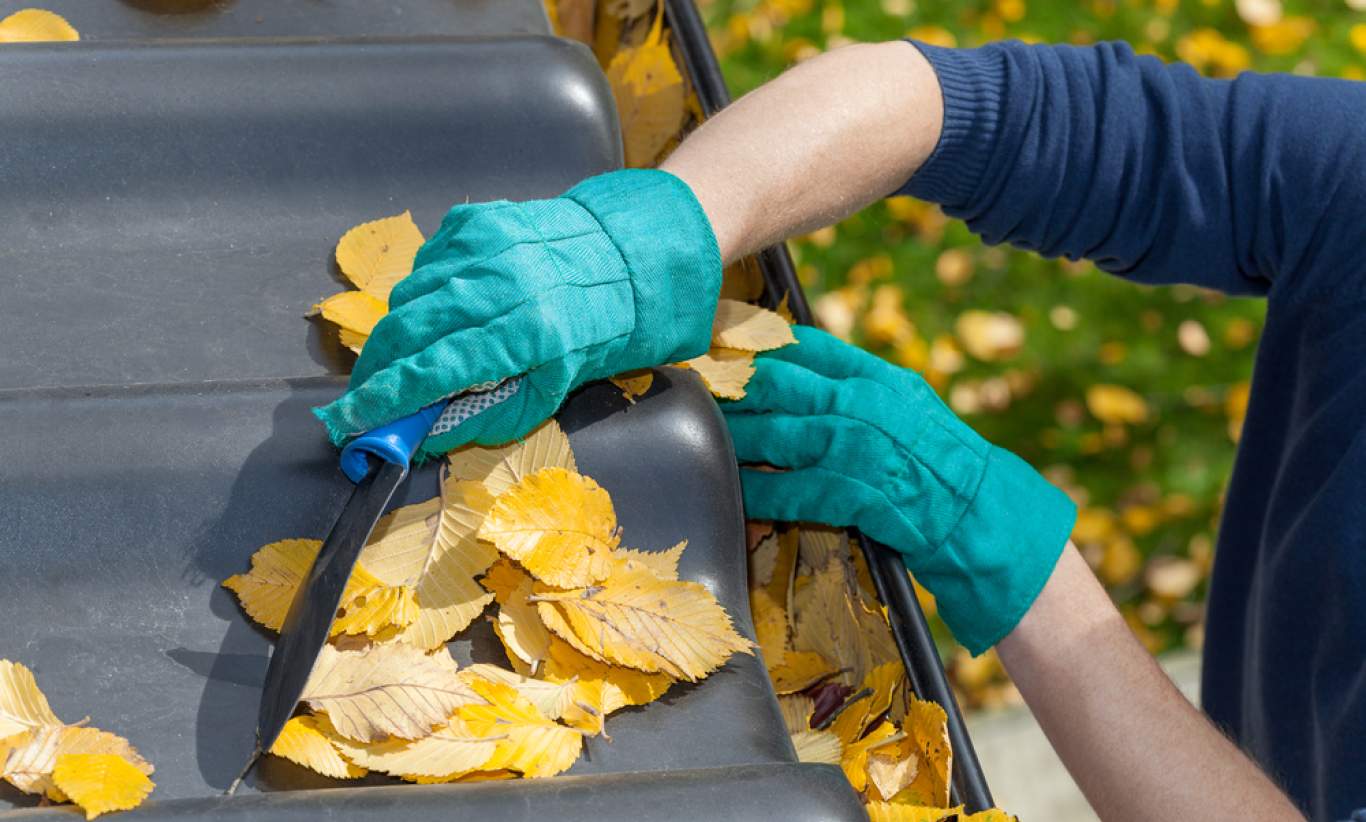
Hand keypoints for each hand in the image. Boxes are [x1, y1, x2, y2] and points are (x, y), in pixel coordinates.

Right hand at [314, 169, 720, 457]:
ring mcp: (483, 245)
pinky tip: (446, 307)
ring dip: (399, 333)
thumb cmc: (589, 335)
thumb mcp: (548, 393)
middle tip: (363, 395)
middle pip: (406, 330)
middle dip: (375, 370)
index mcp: (524, 334)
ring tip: (410, 355)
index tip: (349, 421)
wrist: (619, 259)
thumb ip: (483, 417)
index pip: (432, 371)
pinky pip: (426, 264)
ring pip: (408, 296)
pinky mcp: (474, 220)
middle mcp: (498, 284)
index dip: (383, 400)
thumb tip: (420, 437)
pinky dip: (424, 292)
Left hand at [721, 325, 1075, 653]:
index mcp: (878, 377)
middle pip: (779, 386)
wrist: (983, 515)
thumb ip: (857, 387)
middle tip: (695, 384)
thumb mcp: (906, 405)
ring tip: (701, 433)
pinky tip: (736, 490)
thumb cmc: (941, 462)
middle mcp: (866, 406)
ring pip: (777, 436)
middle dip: (732, 386)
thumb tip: (802, 374)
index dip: (757, 342)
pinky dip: (761, 493)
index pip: (805, 347)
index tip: (719, 338)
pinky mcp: (858, 496)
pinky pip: (793, 492)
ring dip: (734, 436)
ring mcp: (860, 450)